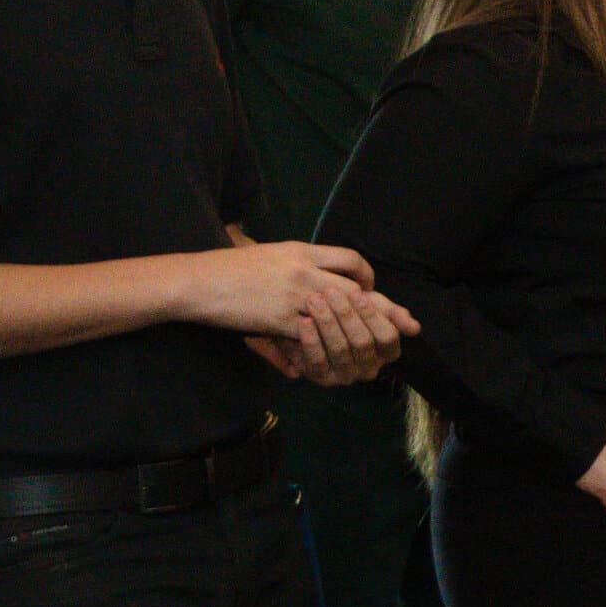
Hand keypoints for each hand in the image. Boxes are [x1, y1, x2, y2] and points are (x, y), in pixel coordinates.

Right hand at [187, 242, 410, 378]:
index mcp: (301, 250)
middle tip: (408, 324)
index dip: (368, 276)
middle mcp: (304, 270)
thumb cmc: (228, 269)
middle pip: (358, 289)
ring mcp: (295, 294)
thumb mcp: (267, 256)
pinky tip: (342, 356)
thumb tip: (319, 280)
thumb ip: (297, 266)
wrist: (197, 281)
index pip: (351, 259)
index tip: (373, 290)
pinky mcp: (282, 318)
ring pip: (345, 314)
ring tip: (384, 344)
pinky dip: (329, 346)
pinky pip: (316, 336)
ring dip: (365, 331)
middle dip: (386, 308)